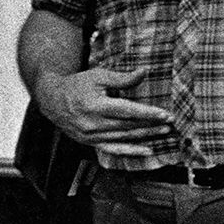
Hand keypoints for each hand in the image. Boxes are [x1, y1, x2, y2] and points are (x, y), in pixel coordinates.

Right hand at [34, 65, 169, 156]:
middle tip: (171, 122)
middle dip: (152, 125)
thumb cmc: (77, 85)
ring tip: (164, 132)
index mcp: (96, 105)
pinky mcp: (91, 143)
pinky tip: (147, 151)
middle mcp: (93, 124)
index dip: (148, 113)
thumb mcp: (98, 76)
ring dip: (146, 136)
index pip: (127, 111)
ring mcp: (92, 136)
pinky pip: (114, 150)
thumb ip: (123, 78)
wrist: (52, 100)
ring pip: (124, 138)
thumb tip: (144, 71)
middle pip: (129, 126)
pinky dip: (131, 151)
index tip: (165, 114)